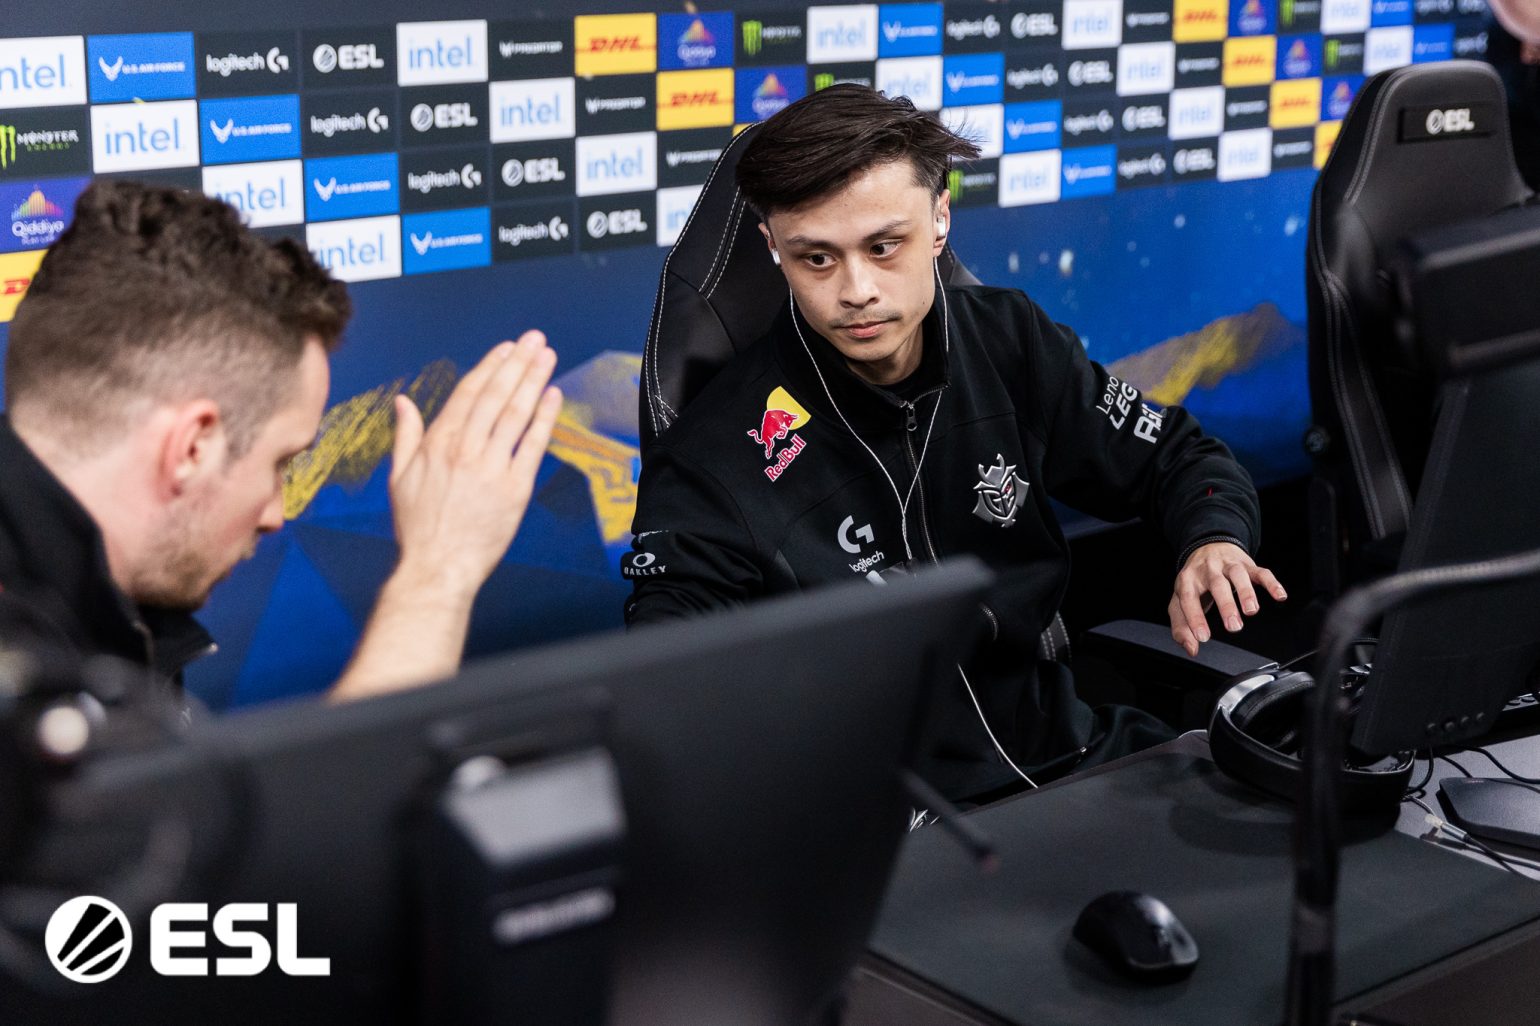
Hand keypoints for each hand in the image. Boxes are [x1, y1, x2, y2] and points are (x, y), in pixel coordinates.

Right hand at [388, 332, 561, 598]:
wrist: (438, 567)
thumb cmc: (418, 527)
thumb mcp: (399, 477)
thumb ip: (405, 436)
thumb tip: (404, 402)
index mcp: (437, 444)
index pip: (468, 394)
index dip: (490, 367)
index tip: (506, 348)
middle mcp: (465, 449)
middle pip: (496, 396)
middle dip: (517, 363)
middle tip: (534, 340)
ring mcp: (492, 468)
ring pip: (515, 414)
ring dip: (533, 380)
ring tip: (547, 357)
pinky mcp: (514, 489)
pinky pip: (532, 445)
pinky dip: (544, 418)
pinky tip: (553, 395)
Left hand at [1168, 542, 1286, 656]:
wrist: (1206, 547)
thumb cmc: (1194, 581)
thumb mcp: (1179, 602)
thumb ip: (1182, 627)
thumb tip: (1191, 649)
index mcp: (1188, 580)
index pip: (1189, 599)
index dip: (1195, 618)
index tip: (1203, 637)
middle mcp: (1208, 570)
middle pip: (1217, 584)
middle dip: (1226, 606)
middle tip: (1234, 627)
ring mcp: (1228, 565)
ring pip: (1238, 575)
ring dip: (1246, 593)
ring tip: (1251, 611)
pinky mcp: (1247, 564)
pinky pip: (1261, 572)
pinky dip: (1271, 583)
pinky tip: (1279, 596)